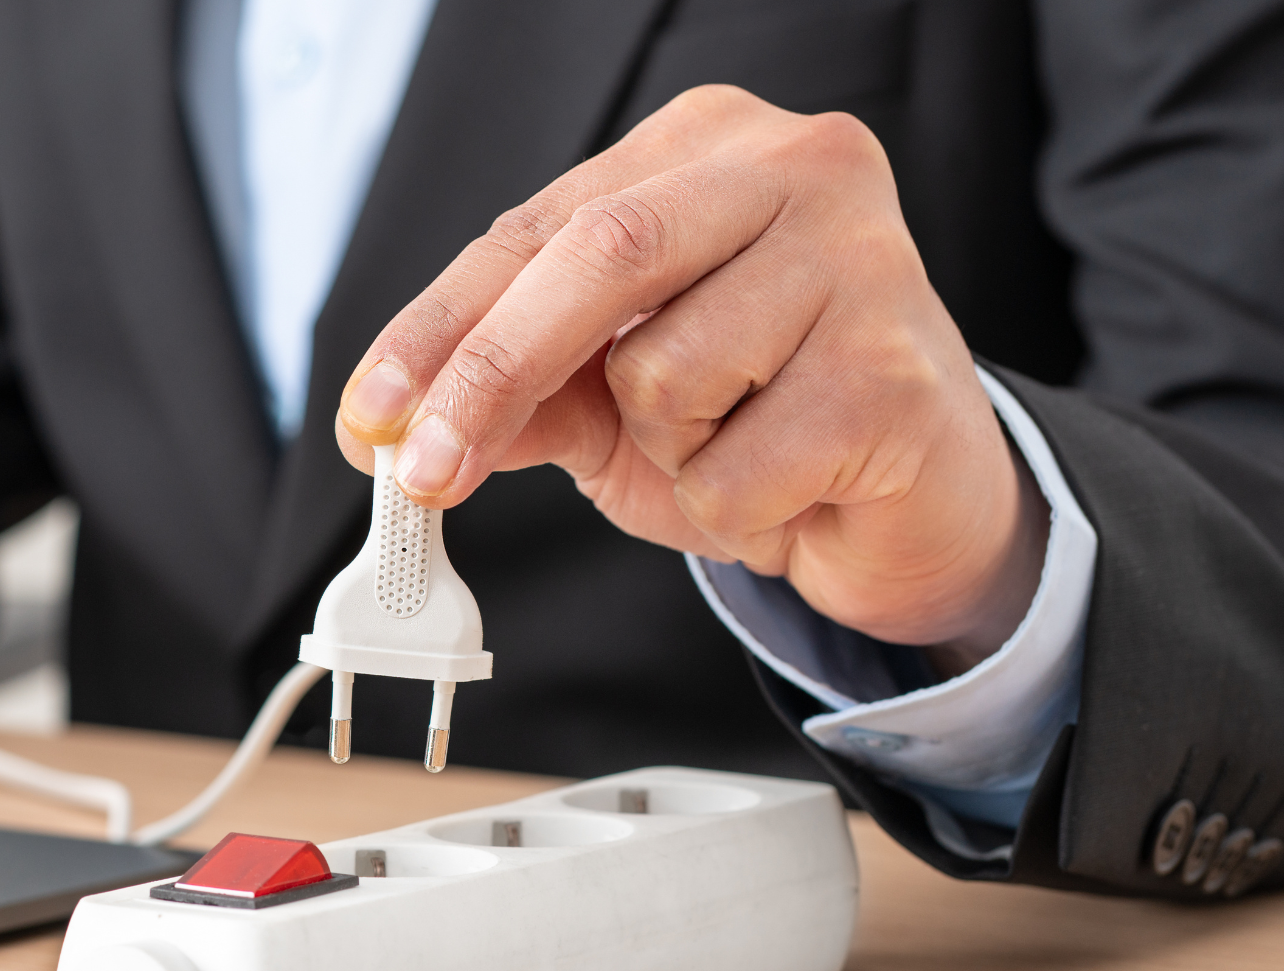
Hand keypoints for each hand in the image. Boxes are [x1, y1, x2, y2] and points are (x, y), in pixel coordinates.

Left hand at [334, 86, 1046, 675]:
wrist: (915, 499)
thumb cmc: (764, 422)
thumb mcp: (618, 401)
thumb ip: (522, 392)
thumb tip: (398, 427)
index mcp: (706, 148)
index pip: (538, 227)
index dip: (438, 327)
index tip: (368, 415)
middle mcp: (793, 167)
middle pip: (598, 257)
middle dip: (489, 376)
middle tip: (421, 474)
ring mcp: (861, 259)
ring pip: (667, 374)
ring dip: (666, 451)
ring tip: (736, 443)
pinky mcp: (897, 370)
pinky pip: (737, 469)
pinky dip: (732, 509)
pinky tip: (793, 481)